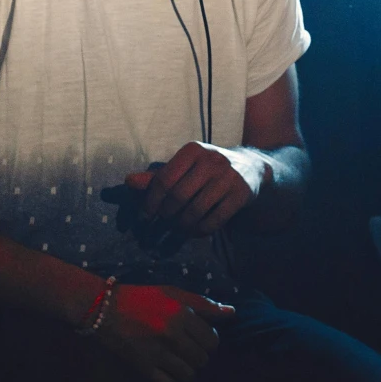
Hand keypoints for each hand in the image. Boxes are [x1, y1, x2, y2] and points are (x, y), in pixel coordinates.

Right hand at [94, 285, 235, 381]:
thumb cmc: (140, 298)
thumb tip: (233, 313)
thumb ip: (204, 304)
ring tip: (177, 361)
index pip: (212, 341)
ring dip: (186, 370)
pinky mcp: (144, 367)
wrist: (103, 309)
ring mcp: (159, 353)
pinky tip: (165, 373)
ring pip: (189, 375)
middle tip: (186, 350)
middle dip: (198, 356)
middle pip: (202, 360)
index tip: (199, 339)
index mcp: (182, 314)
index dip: (209, 342)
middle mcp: (173, 335)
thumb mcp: (172, 293)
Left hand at [125, 142, 265, 238]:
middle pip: (178, 197)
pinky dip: (199, 231)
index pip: (164, 180)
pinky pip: (214, 221)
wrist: (251, 167)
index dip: (150, 202)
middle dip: (166, 216)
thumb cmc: (208, 169)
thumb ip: (157, 176)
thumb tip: (129, 182)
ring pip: (195, 211)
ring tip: (176, 229)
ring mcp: (229, 177)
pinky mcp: (241, 194)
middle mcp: (211, 160)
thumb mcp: (184, 167)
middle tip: (162, 224)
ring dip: (181, 226)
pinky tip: (193, 231)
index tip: (145, 217)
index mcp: (193, 150)